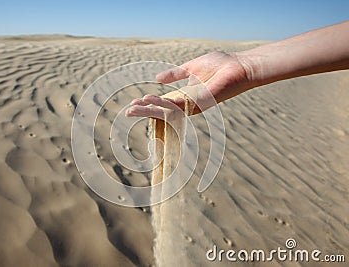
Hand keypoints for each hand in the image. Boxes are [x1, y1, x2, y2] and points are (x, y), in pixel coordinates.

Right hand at [125, 51, 252, 117]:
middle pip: (163, 110)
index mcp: (185, 95)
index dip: (149, 104)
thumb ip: (175, 74)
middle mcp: (188, 103)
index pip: (164, 102)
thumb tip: (157, 79)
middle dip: (145, 111)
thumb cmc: (220, 65)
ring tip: (133, 108)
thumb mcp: (191, 68)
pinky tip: (149, 99)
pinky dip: (163, 102)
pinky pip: (178, 103)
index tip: (133, 104)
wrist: (240, 65)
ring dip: (150, 109)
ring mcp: (194, 104)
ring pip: (168, 110)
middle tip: (128, 113)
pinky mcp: (201, 102)